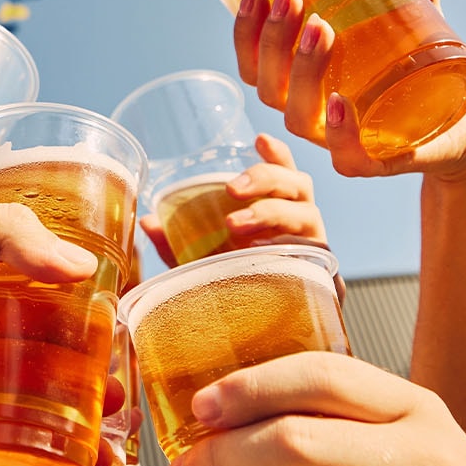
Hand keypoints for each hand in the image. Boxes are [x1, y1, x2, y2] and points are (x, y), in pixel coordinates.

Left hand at [0, 196, 102, 465]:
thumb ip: (1, 231)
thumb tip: (81, 266)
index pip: (28, 323)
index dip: (75, 335)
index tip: (120, 343)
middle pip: (24, 392)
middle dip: (78, 405)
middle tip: (120, 408)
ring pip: (0, 451)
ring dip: (50, 460)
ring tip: (97, 460)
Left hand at [139, 134, 326, 268]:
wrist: (272, 327)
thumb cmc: (238, 278)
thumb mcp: (202, 259)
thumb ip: (177, 243)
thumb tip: (146, 221)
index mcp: (278, 203)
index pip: (284, 169)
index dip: (276, 152)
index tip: (258, 138)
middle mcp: (300, 216)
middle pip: (296, 183)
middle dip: (264, 178)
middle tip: (231, 189)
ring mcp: (312, 241)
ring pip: (305, 212)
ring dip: (270, 211)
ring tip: (235, 224)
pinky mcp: (319, 268)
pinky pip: (315, 251)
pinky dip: (294, 246)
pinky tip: (267, 251)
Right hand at [233, 0, 465, 180]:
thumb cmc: (423, 69)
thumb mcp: (416, 13)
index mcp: (303, 83)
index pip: (254, 64)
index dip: (244, 32)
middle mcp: (313, 114)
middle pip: (268, 87)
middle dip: (272, 40)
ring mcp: (343, 140)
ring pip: (299, 116)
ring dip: (302, 71)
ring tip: (321, 27)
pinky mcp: (380, 160)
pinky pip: (348, 158)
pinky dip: (339, 133)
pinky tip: (340, 102)